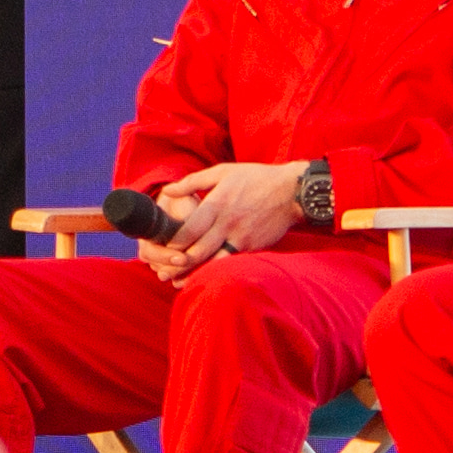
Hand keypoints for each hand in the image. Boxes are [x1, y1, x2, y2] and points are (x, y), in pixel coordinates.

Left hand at [140, 160, 314, 273]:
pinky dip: (215, 272)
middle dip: (178, 264)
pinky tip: (204, 278)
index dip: (172, 243)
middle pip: (197, 251)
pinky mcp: (252, 248)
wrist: (291, 192)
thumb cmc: (255, 178)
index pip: (188, 230)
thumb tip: (167, 190)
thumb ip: (192, 182)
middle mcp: (227, 223)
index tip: (161, 248)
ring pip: (213, 262)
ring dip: (195, 273)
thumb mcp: (223, 172)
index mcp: (217, 204)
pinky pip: (230, 263)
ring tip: (178, 280)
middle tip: (162, 272)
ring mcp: (241, 238)